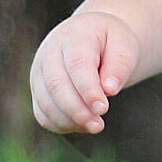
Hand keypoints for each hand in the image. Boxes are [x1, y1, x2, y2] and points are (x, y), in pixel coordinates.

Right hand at [30, 11, 140, 134]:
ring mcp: (40, 71)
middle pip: (56, 85)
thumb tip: (109, 90)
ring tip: (95, 126)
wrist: (93, 36)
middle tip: (98, 125)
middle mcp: (50, 52)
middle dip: (77, 109)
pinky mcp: (38, 90)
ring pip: (46, 102)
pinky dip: (60, 124)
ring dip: (69, 120)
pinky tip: (82, 125)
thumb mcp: (124, 45)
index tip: (103, 108)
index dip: (88, 89)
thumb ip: (120, 65)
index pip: (77, 64)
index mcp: (74, 35)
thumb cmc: (111, 42)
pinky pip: (42, 113)